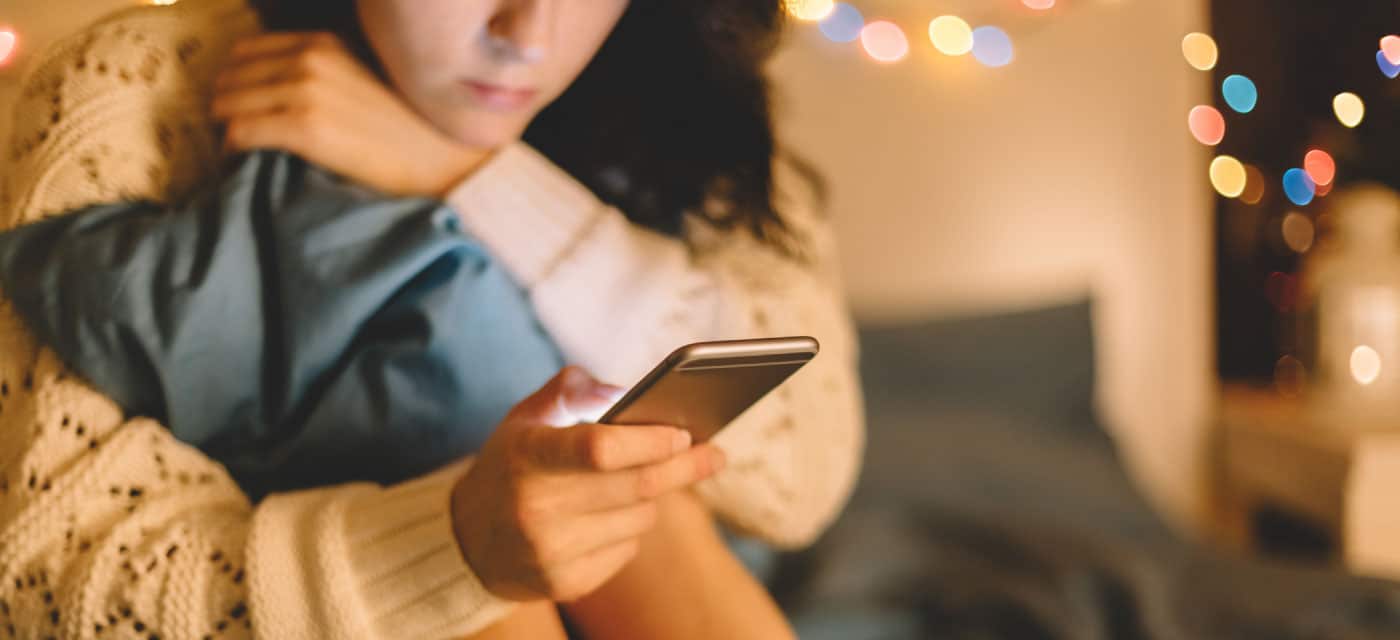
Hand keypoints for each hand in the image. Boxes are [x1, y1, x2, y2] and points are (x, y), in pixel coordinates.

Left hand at [212, 32, 486, 196]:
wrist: (446, 160)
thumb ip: (328, 71)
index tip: (238, 107)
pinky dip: (232, 151)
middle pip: (230, 77)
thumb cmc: (413, 129)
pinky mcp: (305, 128)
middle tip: (231, 133)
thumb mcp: (367, 77)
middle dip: (224, 105)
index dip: (235, 81)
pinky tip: (241, 164)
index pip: (248, 51)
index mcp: (325, 42)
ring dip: (224, 129)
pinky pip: (239, 134)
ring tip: (236, 151)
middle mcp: (311, 58)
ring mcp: (307, 91)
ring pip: (227, 104)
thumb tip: (285, 88)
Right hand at [450, 366, 726, 602]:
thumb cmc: (511, 466)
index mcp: (527, 456)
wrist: (467, 540)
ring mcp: (549, 551)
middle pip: (636, 487)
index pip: (600, 449)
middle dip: (683, 467)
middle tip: (714, 454)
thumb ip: (572, 391)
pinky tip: (610, 517)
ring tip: (640, 482)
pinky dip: (630, 529)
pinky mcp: (564, 583)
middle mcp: (535, 507)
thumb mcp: (526, 418)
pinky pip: (627, 550)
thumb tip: (627, 392)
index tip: (683, 433)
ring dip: (652, 498)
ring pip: (639, 519)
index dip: (649, 441)